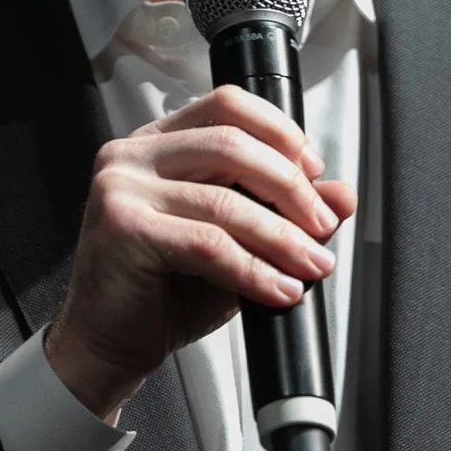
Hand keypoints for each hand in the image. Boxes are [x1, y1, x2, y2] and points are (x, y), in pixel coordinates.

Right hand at [46, 85, 355, 421]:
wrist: (107, 345)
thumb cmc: (163, 292)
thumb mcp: (237, 242)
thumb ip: (284, 213)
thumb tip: (342, 195)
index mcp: (157, 143)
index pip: (228, 106)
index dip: (281, 133)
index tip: (314, 173)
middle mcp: (133, 155)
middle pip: (233, 145)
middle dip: (292, 189)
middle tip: (322, 228)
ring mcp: (122, 187)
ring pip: (225, 200)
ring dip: (282, 238)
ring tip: (312, 265)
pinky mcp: (123, 228)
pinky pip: (208, 244)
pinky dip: (254, 270)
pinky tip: (279, 289)